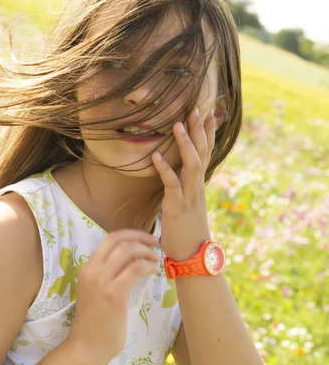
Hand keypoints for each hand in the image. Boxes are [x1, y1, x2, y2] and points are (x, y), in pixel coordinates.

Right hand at [69, 229, 160, 362]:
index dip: (131, 234)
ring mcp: (102, 281)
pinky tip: (155, 272)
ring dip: (147, 252)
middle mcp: (92, 270)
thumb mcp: (97, 292)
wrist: (86, 348)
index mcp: (87, 268)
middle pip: (120, 240)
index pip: (110, 239)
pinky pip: (136, 269)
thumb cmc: (95, 324)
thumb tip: (134, 263)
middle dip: (141, 238)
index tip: (145, 238)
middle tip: (156, 244)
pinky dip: (149, 267)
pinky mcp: (114, 294)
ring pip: (129, 251)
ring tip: (157, 259)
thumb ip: (109, 276)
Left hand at [151, 107, 216, 261]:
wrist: (192, 255)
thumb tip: (183, 169)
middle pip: (202, 152)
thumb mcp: (189, 201)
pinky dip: (165, 170)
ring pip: (191, 165)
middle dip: (200, 130)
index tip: (209, 112)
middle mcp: (197, 185)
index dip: (208, 132)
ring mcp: (189, 195)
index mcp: (199, 182)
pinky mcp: (177, 206)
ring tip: (177, 125)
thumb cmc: (187, 228)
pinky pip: (172, 185)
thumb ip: (187, 183)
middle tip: (197, 108)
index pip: (206, 151)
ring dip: (185, 144)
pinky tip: (156, 157)